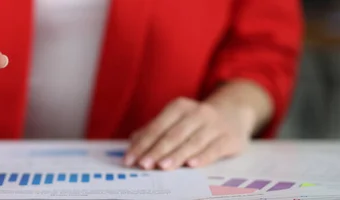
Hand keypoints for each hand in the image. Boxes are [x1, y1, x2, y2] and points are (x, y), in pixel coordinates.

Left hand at [124, 97, 250, 169]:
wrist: (234, 112)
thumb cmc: (196, 121)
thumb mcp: (176, 120)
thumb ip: (154, 131)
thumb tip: (133, 143)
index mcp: (179, 107)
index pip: (157, 127)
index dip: (142, 144)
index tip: (130, 159)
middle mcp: (197, 113)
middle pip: (173, 135)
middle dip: (156, 150)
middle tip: (143, 165)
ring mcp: (215, 125)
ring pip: (193, 142)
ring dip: (176, 155)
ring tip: (162, 166)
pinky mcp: (230, 138)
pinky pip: (214, 148)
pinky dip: (203, 157)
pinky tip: (191, 165)